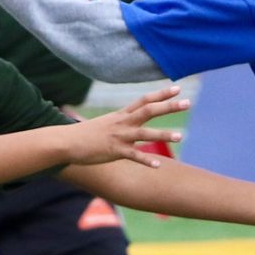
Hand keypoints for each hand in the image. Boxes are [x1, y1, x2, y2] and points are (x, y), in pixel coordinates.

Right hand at [60, 86, 187, 166]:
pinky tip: (158, 165)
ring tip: (181, 136)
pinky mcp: (114, 151)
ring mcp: (119, 137)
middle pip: (149, 111)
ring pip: (145, 133)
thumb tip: (126, 122)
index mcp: (121, 115)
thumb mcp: (103, 124)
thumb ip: (118, 123)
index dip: (161, 94)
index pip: (144, 100)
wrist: (66, 142)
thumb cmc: (83, 134)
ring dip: (164, 135)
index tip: (177, 88)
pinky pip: (134, 156)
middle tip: (188, 103)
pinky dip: (146, 160)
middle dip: (169, 107)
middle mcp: (122, 123)